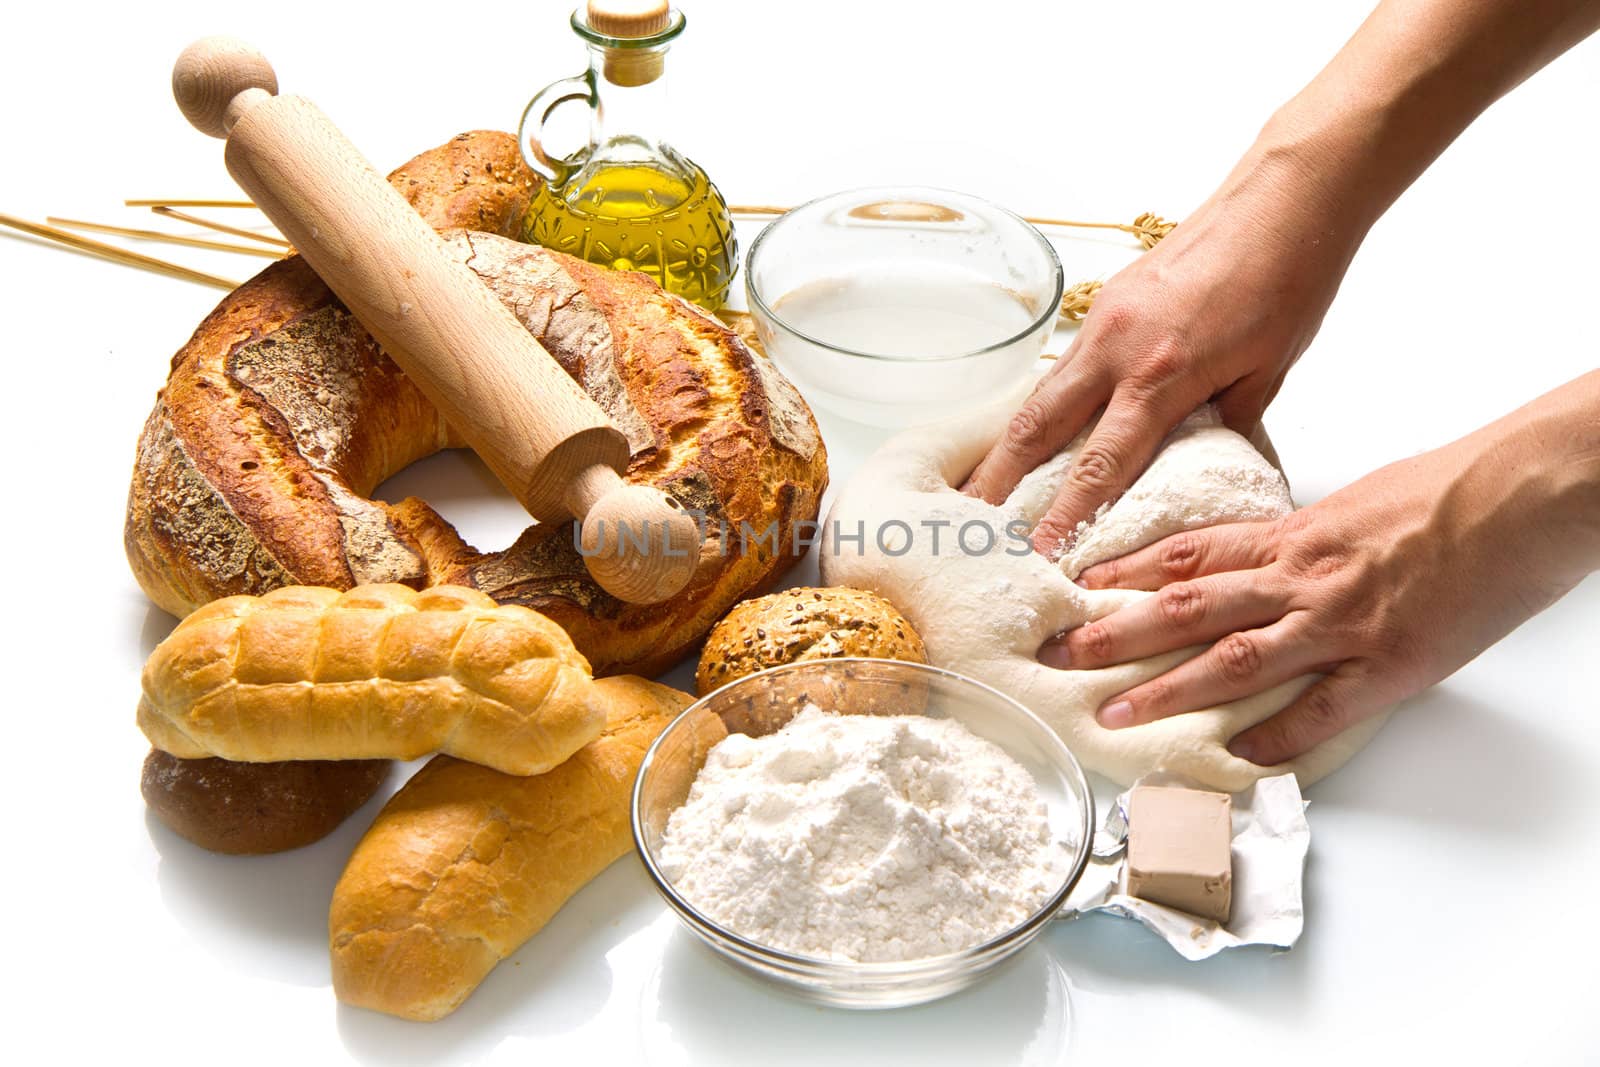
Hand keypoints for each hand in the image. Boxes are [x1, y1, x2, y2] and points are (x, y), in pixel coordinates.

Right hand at [963, 153, 1358, 554]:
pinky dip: (1040, 404)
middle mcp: (1118, 347)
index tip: (1041, 553)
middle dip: (1000, 480)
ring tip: (983, 486)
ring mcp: (1105, 320)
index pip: (1101, 463)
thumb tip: (1210, 470)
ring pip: (1040, 394)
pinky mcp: (1107, 301)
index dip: (1066, 513)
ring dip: (1008, 444)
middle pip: (1038, 427)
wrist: (1285, 196)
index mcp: (1163, 374)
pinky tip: (1031, 430)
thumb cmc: (1289, 280)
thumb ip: (1227, 427)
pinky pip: (1063, 365)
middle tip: (971, 523)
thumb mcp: (1269, 370)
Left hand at [1037, 383, 1599, 764]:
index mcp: (1293, 534)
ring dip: (1165, 690)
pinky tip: (1239, 757)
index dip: (1125, 571)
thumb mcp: (1354, 502)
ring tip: (1111, 713)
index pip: (1189, 553)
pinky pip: (1320, 710)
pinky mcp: (1388, 665)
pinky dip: (1279, 736)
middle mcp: (1300, 578)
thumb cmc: (1449, 490)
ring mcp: (1339, 624)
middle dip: (1114, 634)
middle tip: (1056, 655)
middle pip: (1186, 608)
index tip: (1074, 586)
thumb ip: (1301, 536)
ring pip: (1232, 660)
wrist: (1521, 494)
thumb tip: (1264, 555)